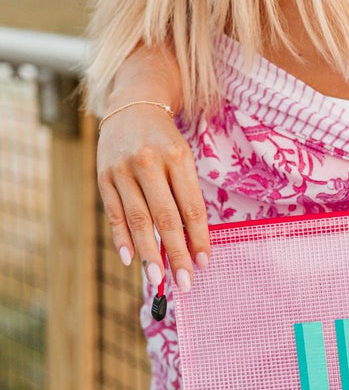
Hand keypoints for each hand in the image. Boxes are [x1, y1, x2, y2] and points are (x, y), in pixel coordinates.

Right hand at [96, 105, 209, 292]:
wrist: (132, 106)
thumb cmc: (165, 142)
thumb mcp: (183, 159)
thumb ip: (186, 196)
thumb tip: (191, 245)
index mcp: (177, 157)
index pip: (191, 207)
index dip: (198, 238)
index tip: (203, 264)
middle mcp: (148, 162)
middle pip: (165, 217)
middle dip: (176, 254)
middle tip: (184, 282)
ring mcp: (122, 170)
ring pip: (137, 219)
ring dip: (149, 253)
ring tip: (158, 278)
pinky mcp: (104, 176)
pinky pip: (114, 213)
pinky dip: (121, 238)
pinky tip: (130, 259)